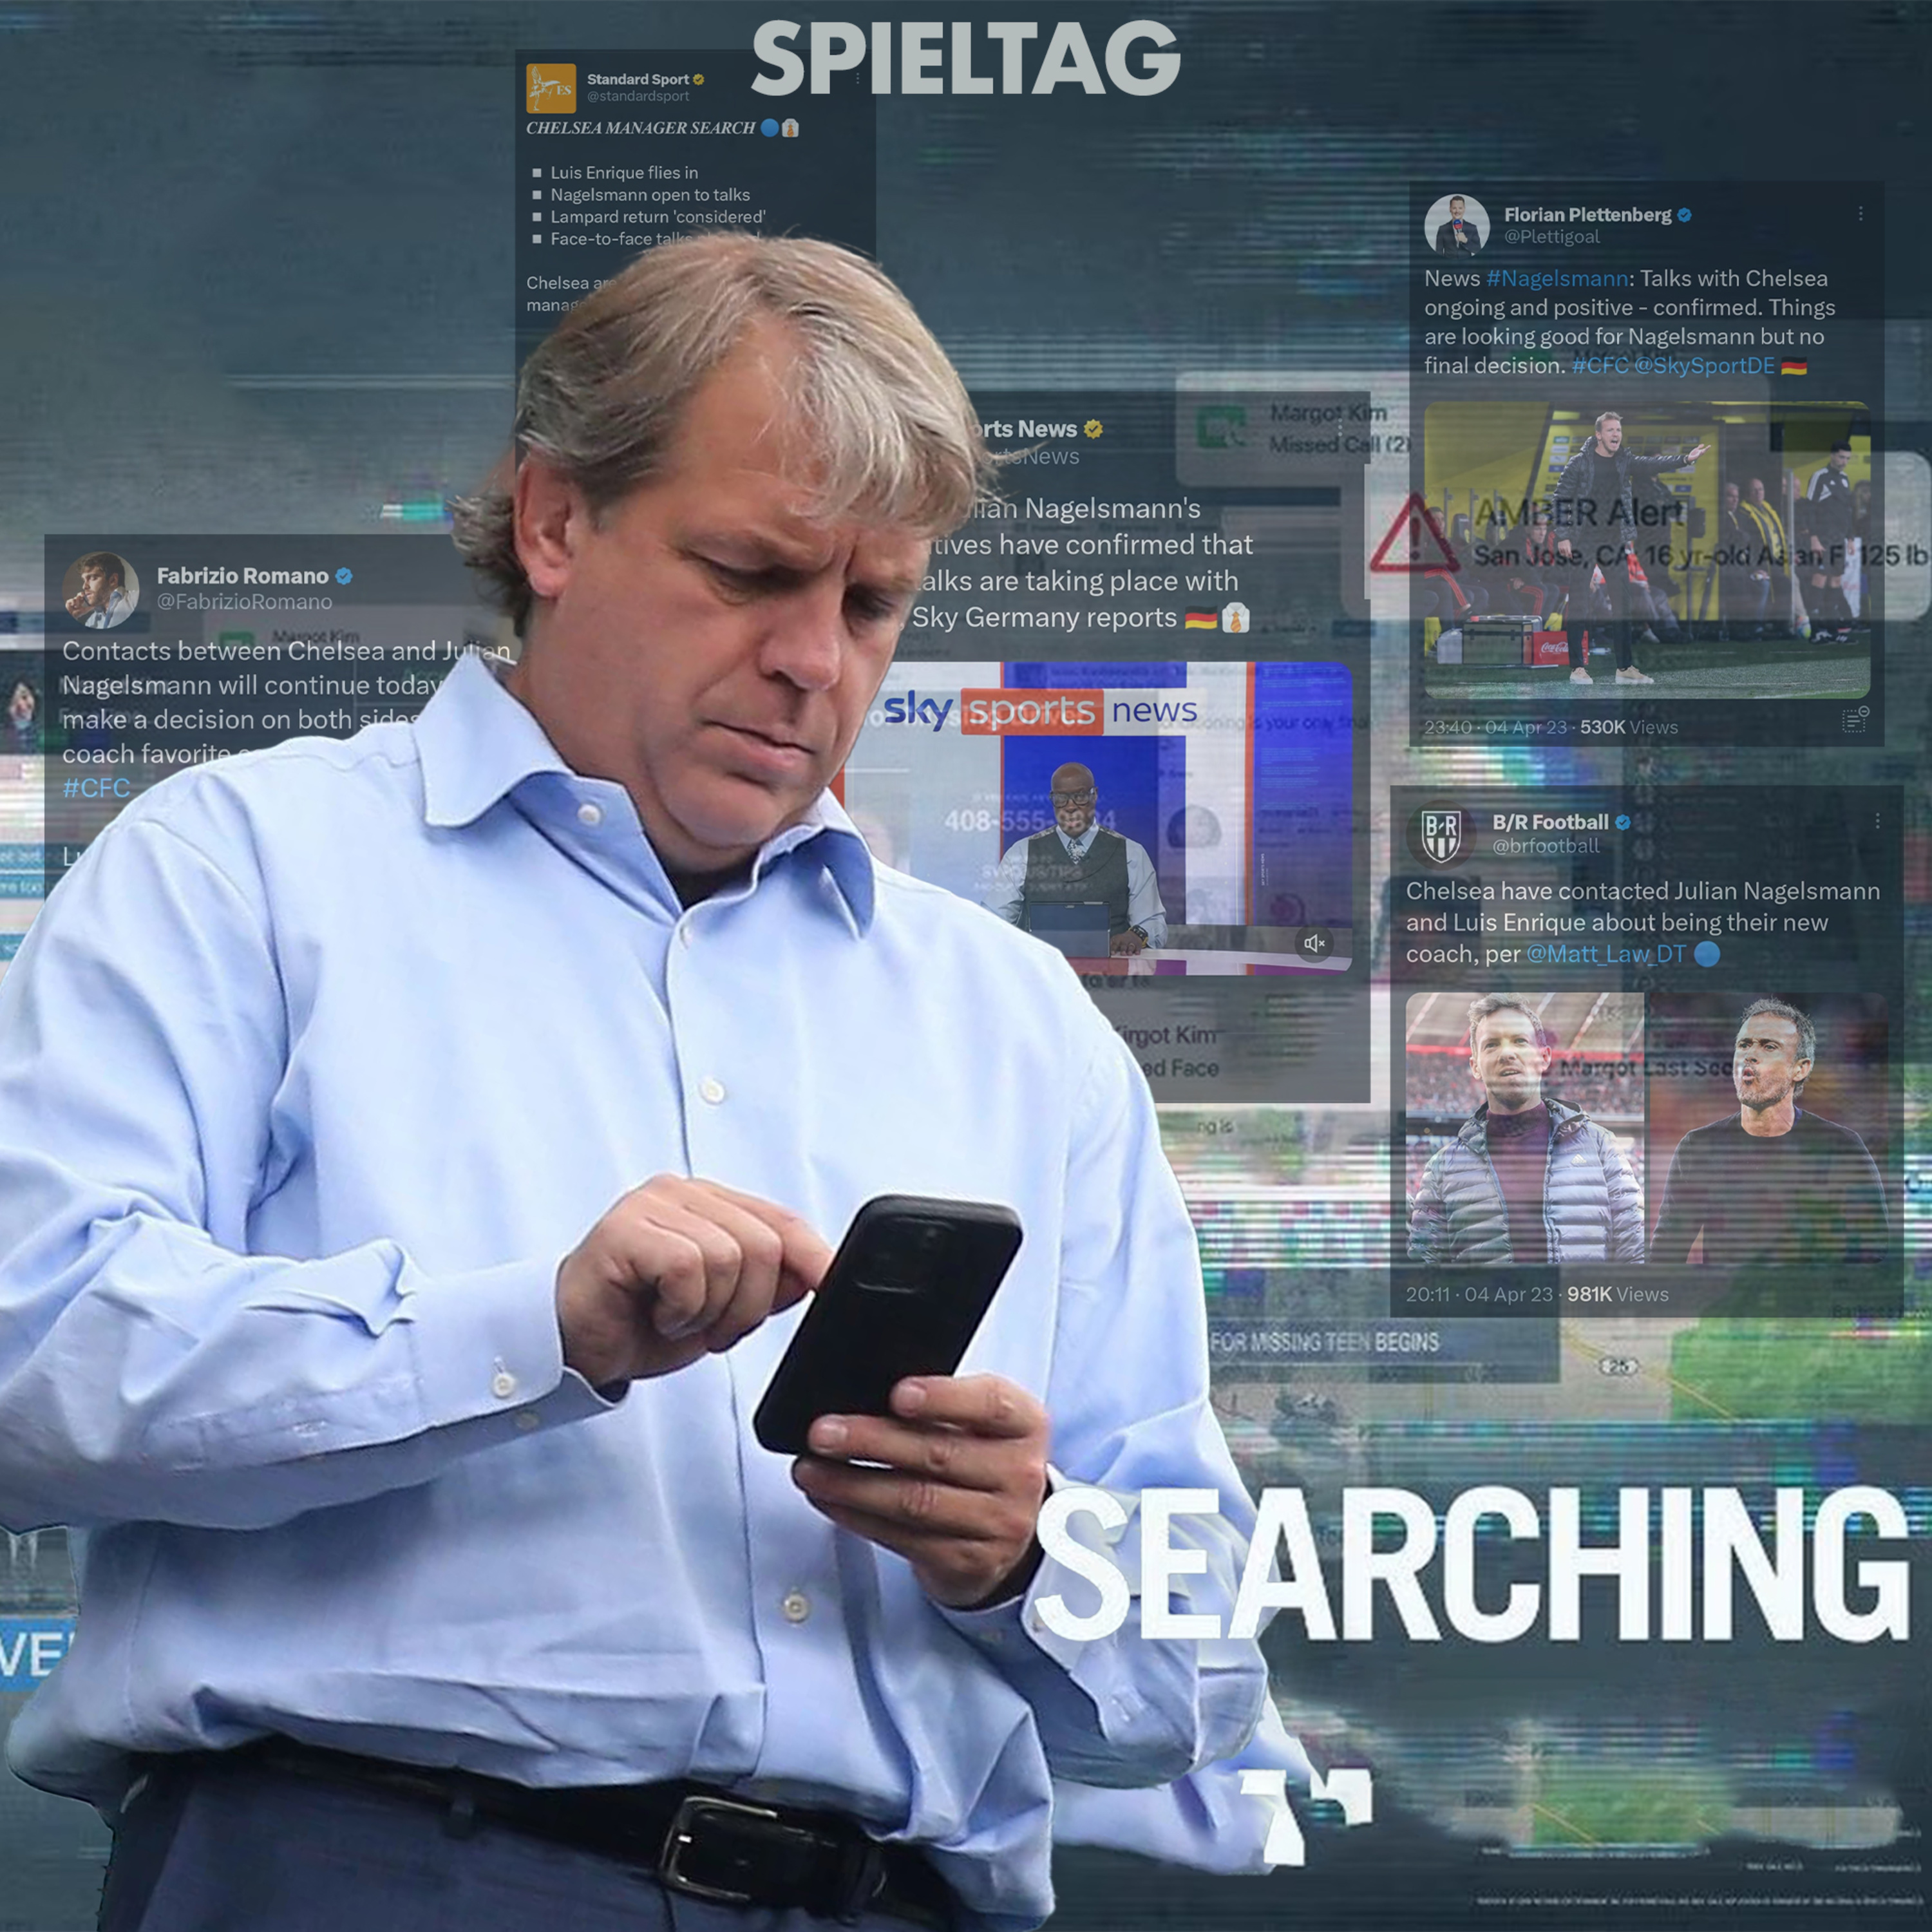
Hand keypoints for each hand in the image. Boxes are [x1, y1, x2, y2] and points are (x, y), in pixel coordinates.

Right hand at [65, 591, 88, 617]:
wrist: (73, 616)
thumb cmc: (78, 613)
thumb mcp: (85, 610)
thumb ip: (89, 608)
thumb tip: (94, 606)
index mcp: (81, 602)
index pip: (83, 597)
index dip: (84, 595)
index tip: (86, 594)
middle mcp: (77, 600)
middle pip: (79, 594)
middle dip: (81, 594)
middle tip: (83, 595)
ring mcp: (73, 601)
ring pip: (76, 598)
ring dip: (77, 602)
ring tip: (76, 606)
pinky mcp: (69, 602)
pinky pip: (72, 600)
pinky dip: (73, 602)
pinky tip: (74, 605)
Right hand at [555, 1176, 831, 1385]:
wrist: (574, 1347)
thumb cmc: (641, 1322)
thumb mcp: (721, 1309)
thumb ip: (765, 1286)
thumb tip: (814, 1274)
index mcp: (711, 1204)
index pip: (782, 1220)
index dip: (815, 1256)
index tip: (831, 1286)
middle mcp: (682, 1193)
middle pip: (764, 1243)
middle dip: (750, 1305)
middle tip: (712, 1330)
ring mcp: (650, 1205)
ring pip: (730, 1257)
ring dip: (711, 1311)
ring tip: (677, 1320)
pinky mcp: (623, 1229)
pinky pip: (687, 1268)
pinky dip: (682, 1308)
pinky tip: (657, 1314)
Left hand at [792, 1375, 1050, 1608]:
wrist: (1011, 1526)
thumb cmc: (982, 1456)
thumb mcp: (980, 1420)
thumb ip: (941, 1404)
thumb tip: (864, 1394)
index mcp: (1023, 1424)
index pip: (989, 1404)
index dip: (943, 1398)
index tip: (897, 1394)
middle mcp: (1019, 1474)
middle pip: (937, 1454)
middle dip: (871, 1441)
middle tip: (822, 1432)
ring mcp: (998, 1523)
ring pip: (915, 1502)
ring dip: (852, 1485)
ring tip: (810, 1469)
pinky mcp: (967, 1561)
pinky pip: (903, 1539)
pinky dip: (857, 1517)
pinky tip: (829, 1499)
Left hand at [1109, 927, 1145, 954]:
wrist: (1134, 934)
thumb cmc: (1122, 940)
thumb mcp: (1115, 940)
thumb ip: (1111, 945)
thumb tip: (1105, 951)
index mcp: (1118, 939)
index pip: (1115, 944)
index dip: (1113, 948)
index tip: (1112, 953)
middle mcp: (1125, 940)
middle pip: (1124, 945)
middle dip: (1123, 949)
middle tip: (1122, 954)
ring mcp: (1132, 942)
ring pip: (1131, 946)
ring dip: (1130, 950)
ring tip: (1129, 954)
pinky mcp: (1138, 944)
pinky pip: (1138, 947)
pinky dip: (1138, 950)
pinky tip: (1137, 953)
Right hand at [1556, 537, 1573, 559]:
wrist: (1562, 537)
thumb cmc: (1567, 541)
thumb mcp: (1569, 544)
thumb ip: (1569, 548)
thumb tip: (1570, 553)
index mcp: (1568, 546)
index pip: (1569, 553)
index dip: (1570, 556)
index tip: (1571, 558)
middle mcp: (1564, 547)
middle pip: (1566, 554)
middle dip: (1568, 556)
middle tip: (1569, 556)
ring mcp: (1561, 548)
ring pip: (1563, 554)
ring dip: (1565, 555)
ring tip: (1566, 554)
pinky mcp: (1559, 548)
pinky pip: (1561, 552)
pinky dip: (1562, 553)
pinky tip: (1563, 553)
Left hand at [1684, 443, 1709, 462]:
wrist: (1689, 457)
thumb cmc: (1693, 453)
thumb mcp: (1696, 449)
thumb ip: (1699, 447)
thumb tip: (1703, 444)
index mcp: (1701, 451)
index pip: (1705, 449)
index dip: (1707, 447)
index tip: (1710, 445)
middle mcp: (1700, 453)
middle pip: (1704, 451)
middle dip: (1706, 449)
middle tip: (1709, 446)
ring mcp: (1698, 455)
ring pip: (1702, 453)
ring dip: (1703, 451)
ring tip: (1705, 449)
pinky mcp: (1696, 457)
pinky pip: (1698, 455)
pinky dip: (1699, 454)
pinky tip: (1700, 451)